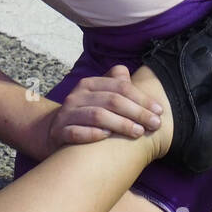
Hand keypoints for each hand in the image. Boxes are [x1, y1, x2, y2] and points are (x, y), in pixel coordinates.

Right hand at [44, 64, 162, 154]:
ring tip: (138, 132)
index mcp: (90, 84)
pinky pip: (76, 132)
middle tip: (154, 124)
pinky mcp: (59, 132)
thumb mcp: (99, 96)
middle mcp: (77, 96)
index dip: (142, 98)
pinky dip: (92, 134)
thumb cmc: (85, 114)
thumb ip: (115, 84)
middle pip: (112, 100)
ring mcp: (67, 113)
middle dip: (137, 112)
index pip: (120, 87)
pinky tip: (107, 137)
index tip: (159, 111)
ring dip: (120, 124)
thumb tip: (129, 74)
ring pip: (97, 115)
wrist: (52, 132)